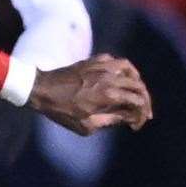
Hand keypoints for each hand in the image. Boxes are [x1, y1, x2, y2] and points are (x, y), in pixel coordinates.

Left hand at [27, 54, 152, 136]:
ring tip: (136, 93)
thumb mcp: (86, 125)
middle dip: (145, 101)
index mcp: (109, 95)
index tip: (135, 125)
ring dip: (137, 82)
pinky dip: (123, 69)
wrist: (40, 89)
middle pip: (139, 86)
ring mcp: (102, 66)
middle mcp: (110, 78)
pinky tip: (120, 78)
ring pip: (130, 70)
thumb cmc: (61, 111)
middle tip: (143, 112)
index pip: (138, 102)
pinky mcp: (93, 61)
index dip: (141, 115)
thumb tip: (128, 118)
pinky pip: (115, 61)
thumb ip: (110, 121)